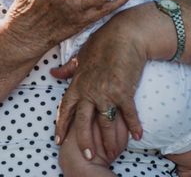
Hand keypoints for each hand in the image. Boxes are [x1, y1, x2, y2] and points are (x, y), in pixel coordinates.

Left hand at [51, 10, 147, 159]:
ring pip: (105, 123)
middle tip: (88, 155)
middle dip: (85, 141)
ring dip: (110, 140)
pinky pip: (128, 114)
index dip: (61, 125)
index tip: (59, 140)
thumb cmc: (103, 43)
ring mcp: (106, 92)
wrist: (125, 35)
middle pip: (83, 122)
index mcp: (77, 83)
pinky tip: (137, 136)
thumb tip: (53, 73)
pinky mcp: (124, 92)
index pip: (65, 108)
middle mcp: (89, 90)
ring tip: (113, 152)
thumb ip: (68, 69)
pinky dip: (133, 126)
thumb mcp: (81, 55)